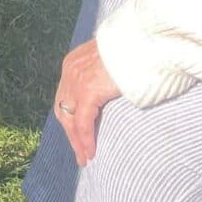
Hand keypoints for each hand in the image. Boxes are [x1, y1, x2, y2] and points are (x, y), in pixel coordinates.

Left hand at [53, 38, 121, 165]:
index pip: (65, 97)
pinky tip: (90, 153)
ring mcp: (76, 81)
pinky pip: (83, 123)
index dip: (70, 118)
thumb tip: (105, 87)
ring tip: (84, 158)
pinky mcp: (87, 91)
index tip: (76, 134)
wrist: (138, 43)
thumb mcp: (107, 61)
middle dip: (70, 133)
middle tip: (79, 153)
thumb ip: (100, 74)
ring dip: (77, 142)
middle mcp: (70, 71)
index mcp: (73, 63)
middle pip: (63, 110)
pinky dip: (85, 140)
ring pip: (70, 120)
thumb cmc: (130, 51)